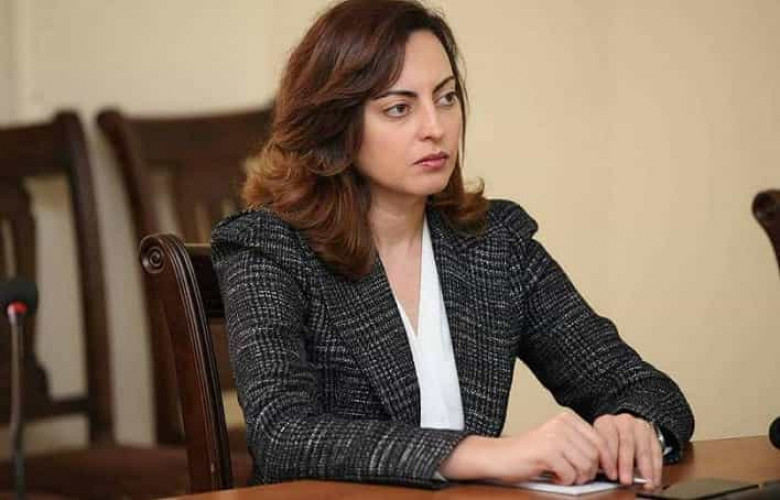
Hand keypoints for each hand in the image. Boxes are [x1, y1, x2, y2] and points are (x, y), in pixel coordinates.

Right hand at [441, 411, 612, 485]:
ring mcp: (554, 437)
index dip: (607, 460)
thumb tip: (608, 462)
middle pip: (595, 454)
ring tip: (562, 476)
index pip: (600, 440)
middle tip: (575, 477)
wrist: (498, 457)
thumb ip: (580, 446)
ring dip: (577, 478)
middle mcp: (562, 424)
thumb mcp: (558, 443)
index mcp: (567, 419)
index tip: (608, 473)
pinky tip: (553, 476)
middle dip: (589, 472)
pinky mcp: (547, 452)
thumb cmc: (528, 454)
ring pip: (585, 466)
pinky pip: (570, 474)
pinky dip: (564, 481)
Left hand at [593, 413, 661, 488]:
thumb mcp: (601, 448)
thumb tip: (603, 476)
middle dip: (626, 465)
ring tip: (645, 483)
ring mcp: (639, 426)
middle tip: (627, 481)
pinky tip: (654, 480)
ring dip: (645, 469)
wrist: (622, 432)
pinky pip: (656, 452)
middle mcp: (623, 422)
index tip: (611, 476)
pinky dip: (656, 468)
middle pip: (626, 443)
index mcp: (605, 423)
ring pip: (643, 449)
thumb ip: (602, 459)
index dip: (609, 460)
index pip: (607, 440)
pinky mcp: (652, 433)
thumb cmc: (608, 444)